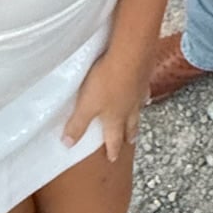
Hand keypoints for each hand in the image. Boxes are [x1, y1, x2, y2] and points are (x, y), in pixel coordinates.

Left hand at [62, 47, 148, 163]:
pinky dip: (143, 94)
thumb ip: (77, 124)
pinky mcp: (144, 75)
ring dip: (137, 116)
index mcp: (115, 118)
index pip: (113, 138)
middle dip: (129, 135)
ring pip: (138, 109)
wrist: (130, 55)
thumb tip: (67, 144)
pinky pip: (144, 89)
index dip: (112, 149)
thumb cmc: (107, 82)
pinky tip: (143, 91)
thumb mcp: (86, 105)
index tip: (113, 158)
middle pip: (130, 125)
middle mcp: (130, 108)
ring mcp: (139, 92)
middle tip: (130, 141)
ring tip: (137, 119)